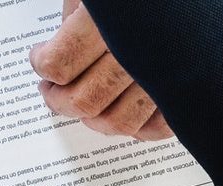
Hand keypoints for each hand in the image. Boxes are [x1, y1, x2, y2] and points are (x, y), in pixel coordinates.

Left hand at [28, 0, 173, 139]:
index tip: (40, 57)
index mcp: (110, 23)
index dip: (42, 64)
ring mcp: (162, 77)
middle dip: (59, 100)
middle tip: (52, 89)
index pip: (59, 64)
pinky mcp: (182, 91)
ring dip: (93, 118)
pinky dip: (136, 129)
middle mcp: (137, 55)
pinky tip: (121, 111)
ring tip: (83, 102)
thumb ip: (74, 19)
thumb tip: (59, 49)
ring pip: (119, 122)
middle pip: (85, 101)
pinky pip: (157, 127)